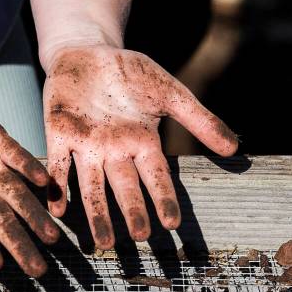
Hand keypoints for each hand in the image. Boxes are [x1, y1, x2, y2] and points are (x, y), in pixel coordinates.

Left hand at [43, 45, 237, 248]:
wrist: (88, 50)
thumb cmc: (130, 73)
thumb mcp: (169, 92)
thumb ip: (199, 120)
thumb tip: (234, 148)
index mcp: (142, 143)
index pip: (156, 176)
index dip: (164, 198)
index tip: (172, 223)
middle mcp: (115, 151)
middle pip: (125, 186)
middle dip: (132, 211)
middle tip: (140, 238)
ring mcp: (86, 145)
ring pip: (92, 185)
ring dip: (96, 213)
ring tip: (102, 242)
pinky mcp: (58, 133)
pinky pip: (57, 162)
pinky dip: (57, 184)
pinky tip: (57, 207)